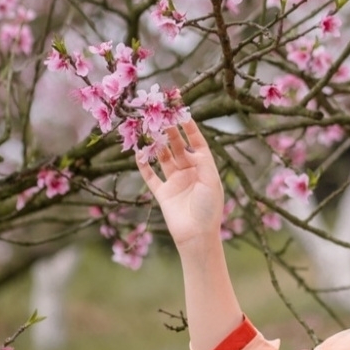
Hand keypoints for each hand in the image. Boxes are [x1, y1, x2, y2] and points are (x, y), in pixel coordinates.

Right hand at [134, 115, 224, 250]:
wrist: (197, 235)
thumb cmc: (209, 209)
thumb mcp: (211, 181)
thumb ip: (203, 161)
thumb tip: (194, 144)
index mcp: (204, 168)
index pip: (197, 143)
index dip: (190, 129)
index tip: (182, 114)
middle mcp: (189, 172)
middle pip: (179, 148)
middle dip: (171, 133)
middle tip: (162, 118)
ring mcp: (175, 182)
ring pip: (164, 159)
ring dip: (157, 146)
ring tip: (149, 131)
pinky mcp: (163, 193)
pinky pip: (151, 176)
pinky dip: (144, 166)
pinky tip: (138, 154)